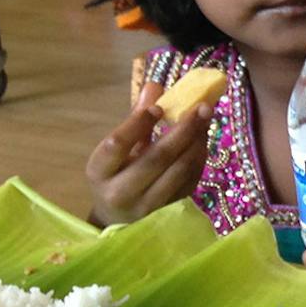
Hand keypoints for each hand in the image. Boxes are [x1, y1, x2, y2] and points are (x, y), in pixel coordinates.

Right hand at [85, 82, 212, 225]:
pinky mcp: (168, 212)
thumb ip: (136, 120)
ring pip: (179, 170)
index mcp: (99, 171)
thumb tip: (154, 85)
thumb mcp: (117, 151)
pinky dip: (200, 158)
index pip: (117, 144)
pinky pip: (190, 181)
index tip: (160, 106)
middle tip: (203, 107)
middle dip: (183, 130)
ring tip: (206, 119)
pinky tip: (203, 140)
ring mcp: (146, 206)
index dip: (138, 123)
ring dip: (197, 142)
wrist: (119, 221)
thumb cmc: (116, 176)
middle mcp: (120, 192)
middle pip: (156, 158)